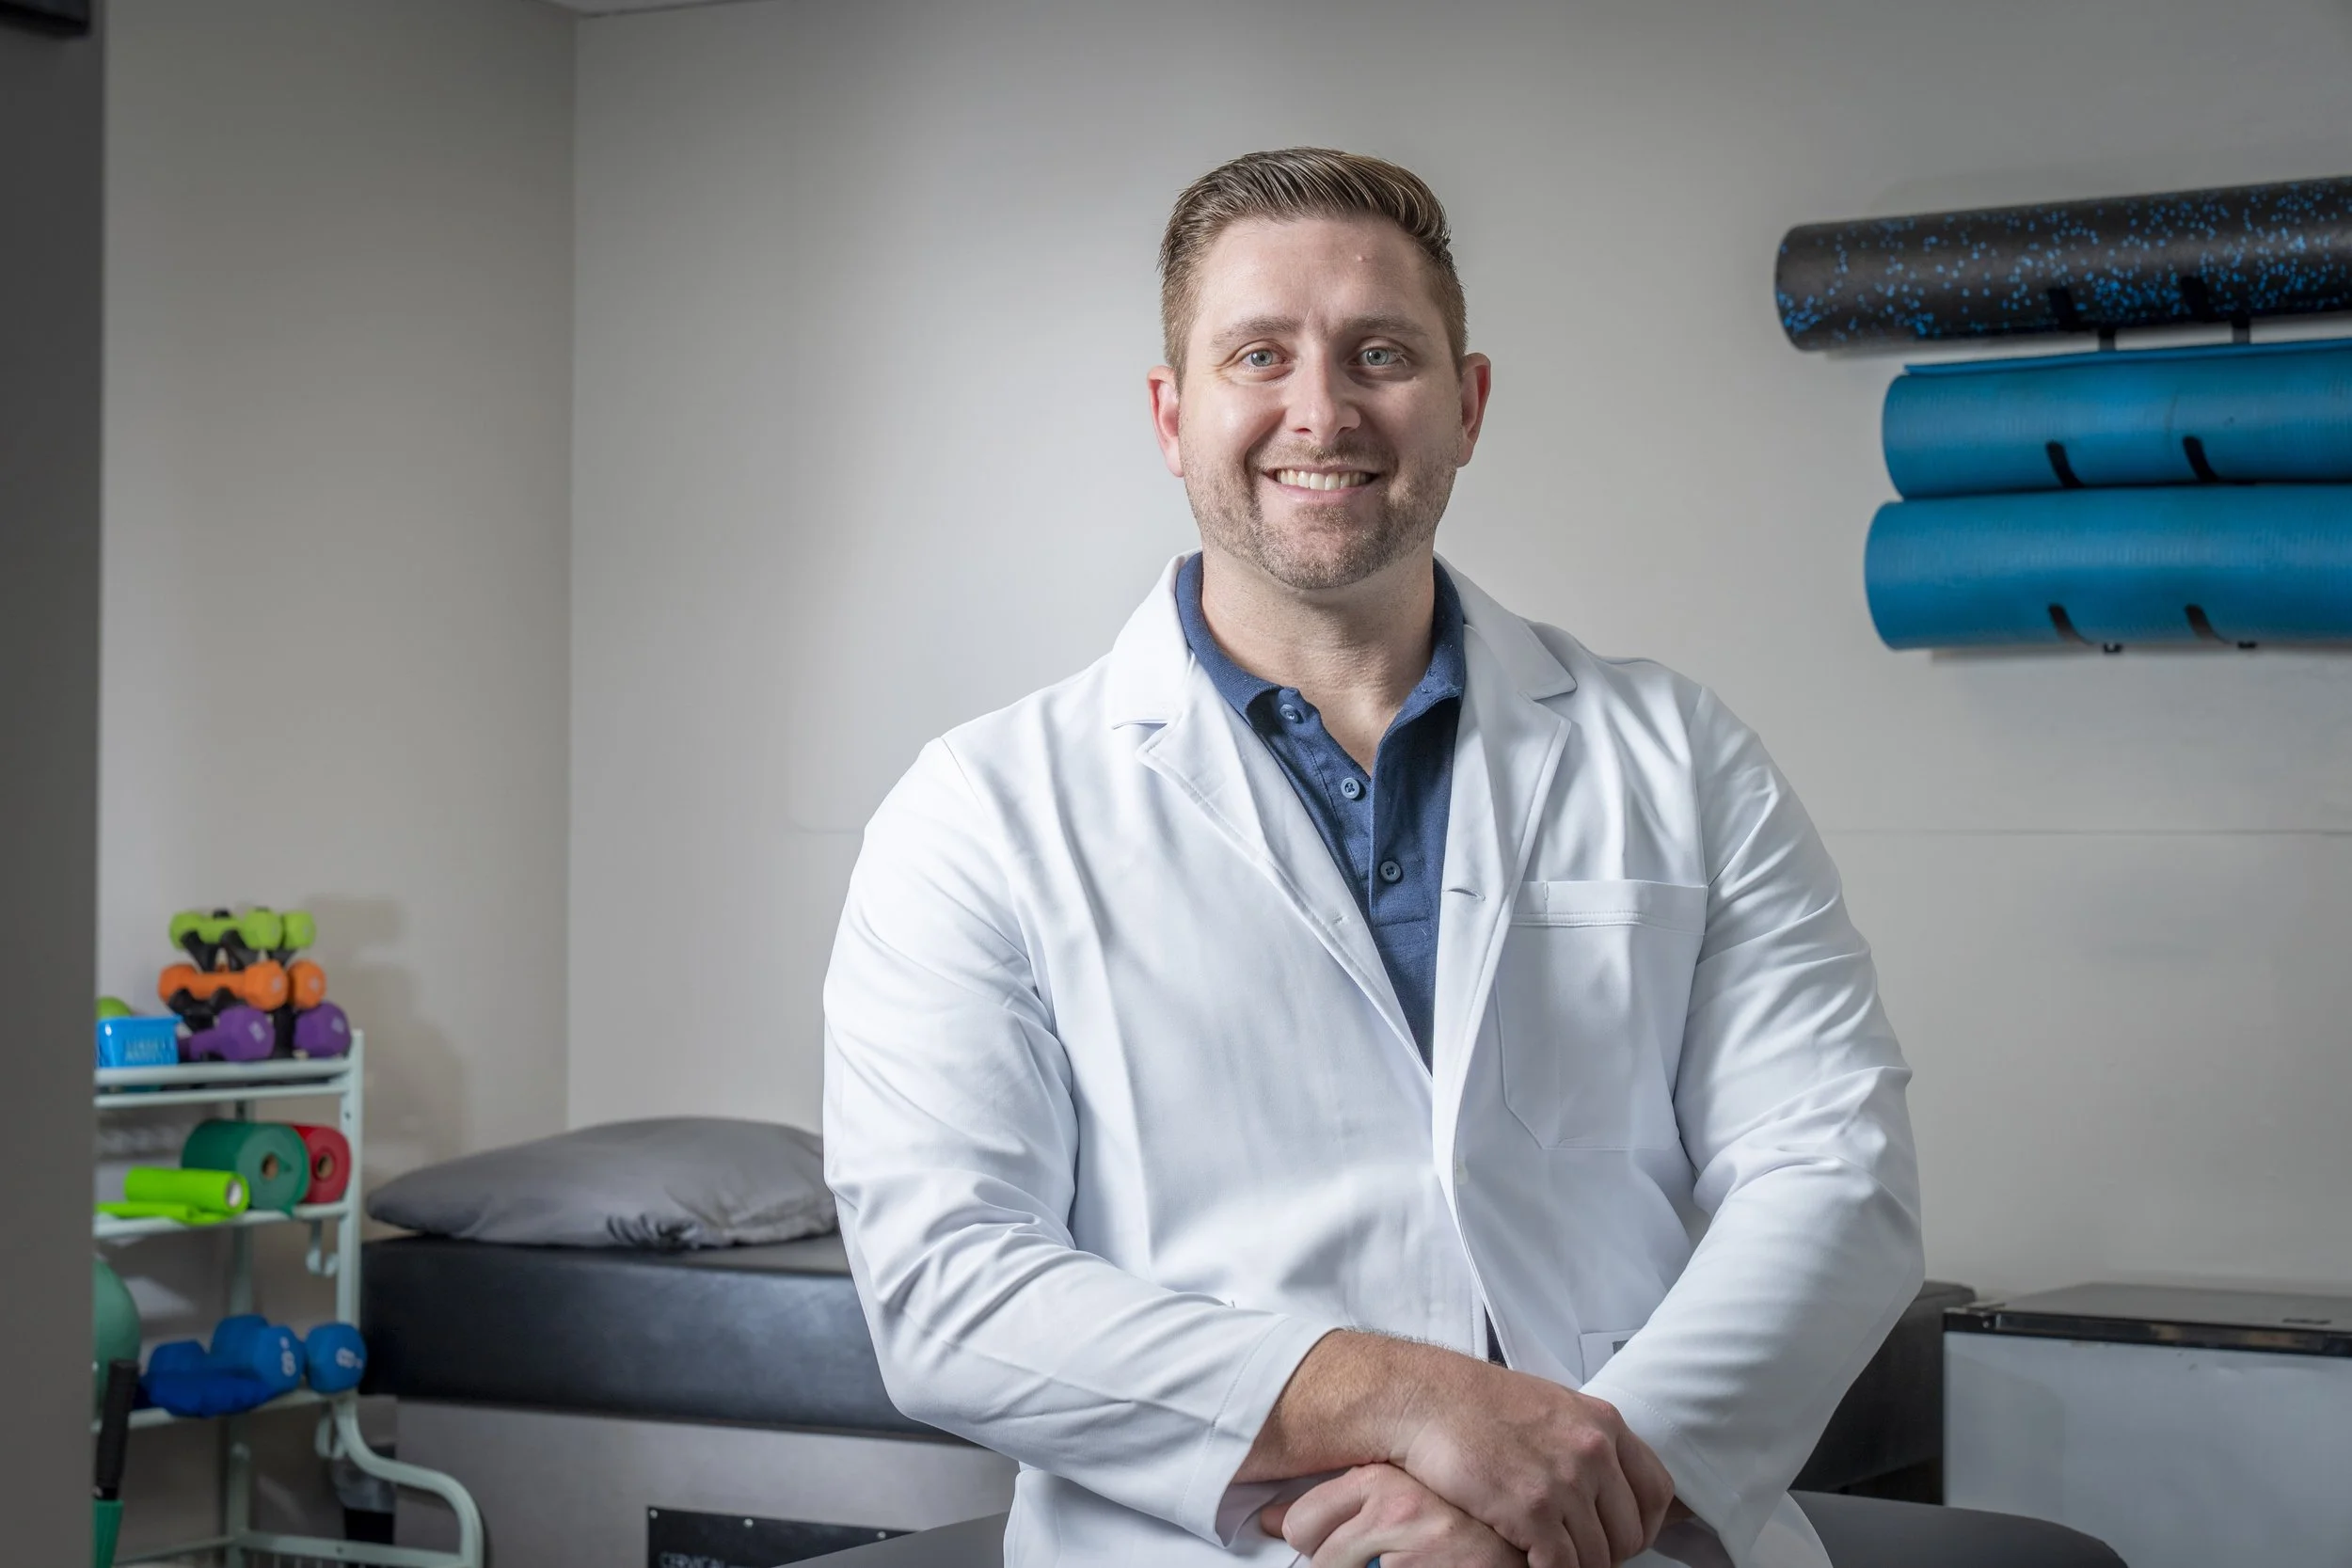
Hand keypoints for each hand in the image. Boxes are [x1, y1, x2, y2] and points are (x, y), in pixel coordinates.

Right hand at [1238, 1332, 1676, 1567]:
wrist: (1424, 1398)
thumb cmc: (1475, 1404)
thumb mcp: (1549, 1407)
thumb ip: (1584, 1441)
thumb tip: (1606, 1480)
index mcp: (1602, 1423)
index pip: (1657, 1492)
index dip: (1641, 1525)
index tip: (1620, 1536)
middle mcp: (1593, 1451)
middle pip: (1629, 1533)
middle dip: (1606, 1552)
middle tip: (1577, 1552)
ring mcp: (1565, 1481)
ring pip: (1597, 1556)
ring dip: (1574, 1564)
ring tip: (1548, 1556)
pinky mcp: (1532, 1510)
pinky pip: (1561, 1566)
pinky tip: (1529, 1560)